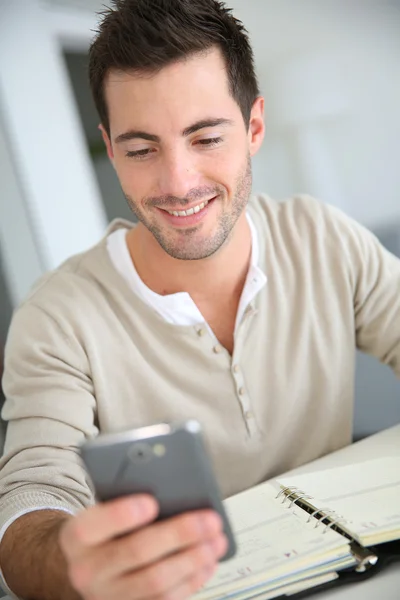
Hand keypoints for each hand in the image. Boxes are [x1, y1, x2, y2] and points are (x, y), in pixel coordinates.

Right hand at [59, 495, 226, 599]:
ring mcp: (108, 595)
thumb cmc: (105, 528)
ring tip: (217, 541)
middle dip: (178, 534)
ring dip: (192, 560)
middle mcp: (87, 570)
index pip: (91, 526)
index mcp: (77, 537)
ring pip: (155, 581)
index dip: (121, 515)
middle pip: (135, 552)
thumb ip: (126, 498)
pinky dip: (191, 581)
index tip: (151, 502)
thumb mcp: (104, 509)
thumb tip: (169, 489)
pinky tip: (208, 562)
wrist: (88, 565)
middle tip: (210, 519)